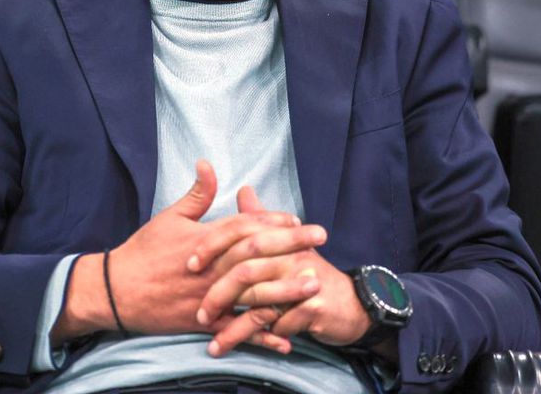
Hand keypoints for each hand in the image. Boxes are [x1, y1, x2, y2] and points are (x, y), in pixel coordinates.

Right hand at [52, 160, 319, 342]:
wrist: (116, 291)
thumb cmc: (144, 251)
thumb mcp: (169, 218)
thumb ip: (196, 194)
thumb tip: (207, 163)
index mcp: (203, 240)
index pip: (244, 227)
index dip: (271, 221)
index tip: (296, 219)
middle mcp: (210, 268)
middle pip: (257, 255)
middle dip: (291, 246)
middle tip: (321, 238)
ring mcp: (208, 297)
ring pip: (253, 294)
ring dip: (286, 291)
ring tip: (315, 285)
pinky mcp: (203, 323)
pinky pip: (237, 331)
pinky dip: (262, 336)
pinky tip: (286, 339)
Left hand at [194, 188, 371, 356]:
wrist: (351, 305)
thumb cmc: (309, 275)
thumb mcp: (287, 245)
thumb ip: (261, 219)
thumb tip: (243, 190)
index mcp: (282, 238)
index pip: (241, 232)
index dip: (212, 245)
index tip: (189, 264)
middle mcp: (292, 256)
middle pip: (246, 270)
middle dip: (218, 294)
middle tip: (199, 314)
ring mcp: (304, 282)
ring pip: (259, 303)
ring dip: (233, 328)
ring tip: (213, 343)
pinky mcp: (314, 308)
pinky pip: (279, 325)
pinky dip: (262, 339)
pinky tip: (247, 349)